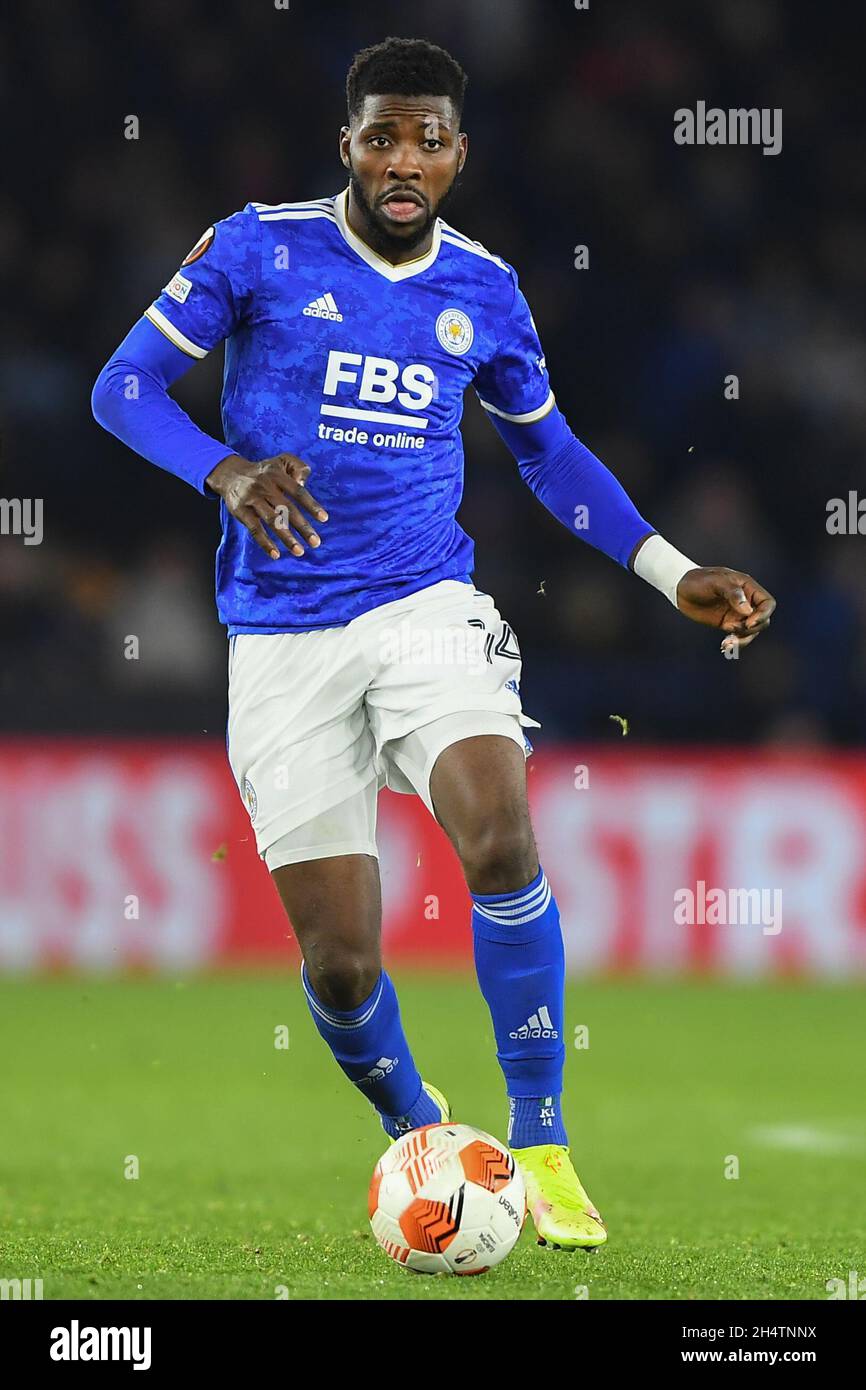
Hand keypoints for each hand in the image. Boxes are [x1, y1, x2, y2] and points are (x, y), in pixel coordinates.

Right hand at [205, 453, 327, 559]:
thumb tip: (304, 483)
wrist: (230, 474)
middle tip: (316, 542)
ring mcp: (252, 499)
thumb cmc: (263, 472)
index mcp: (277, 475)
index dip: (311, 505)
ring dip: (286, 538)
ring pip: (272, 521)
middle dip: (302, 527)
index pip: (297, 492)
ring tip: (299, 551)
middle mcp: (265, 487)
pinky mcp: (241, 511)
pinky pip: (254, 529)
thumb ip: (298, 467)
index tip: (324, 519)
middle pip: (287, 509)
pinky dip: (265, 543)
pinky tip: (275, 554)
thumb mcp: (281, 461)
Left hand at [675, 567, 775, 653]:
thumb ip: (733, 593)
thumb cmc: (699, 580)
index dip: (763, 615)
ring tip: (726, 643)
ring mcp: (737, 614)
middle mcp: (746, 602)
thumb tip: (748, 611)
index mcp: (748, 588)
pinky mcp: (727, 624)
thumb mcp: (716, 582)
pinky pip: (737, 636)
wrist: (681, 588)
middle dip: (751, 629)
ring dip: (742, 640)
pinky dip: (734, 643)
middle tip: (731, 629)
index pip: (768, 604)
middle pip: (762, 621)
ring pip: (751, 632)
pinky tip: (724, 647)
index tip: (748, 623)